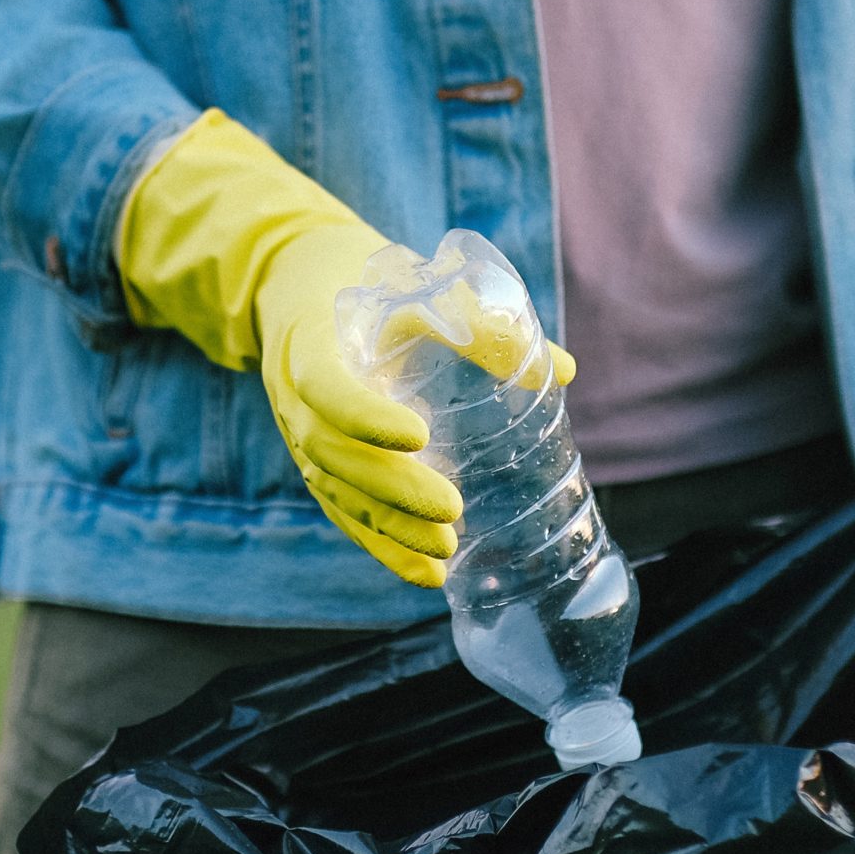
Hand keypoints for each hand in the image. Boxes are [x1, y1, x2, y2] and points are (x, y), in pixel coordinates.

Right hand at [119, 111, 573, 586]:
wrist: (293, 285)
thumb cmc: (363, 280)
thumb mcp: (414, 284)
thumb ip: (480, 323)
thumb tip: (561, 370)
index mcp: (309, 343)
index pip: (326, 387)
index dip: (366, 415)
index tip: (418, 433)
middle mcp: (294, 397)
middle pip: (334, 454)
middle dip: (393, 488)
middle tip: (451, 509)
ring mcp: (300, 435)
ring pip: (337, 491)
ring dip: (388, 527)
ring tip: (445, 551)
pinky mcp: (315, 461)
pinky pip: (341, 510)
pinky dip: (379, 544)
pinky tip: (424, 573)